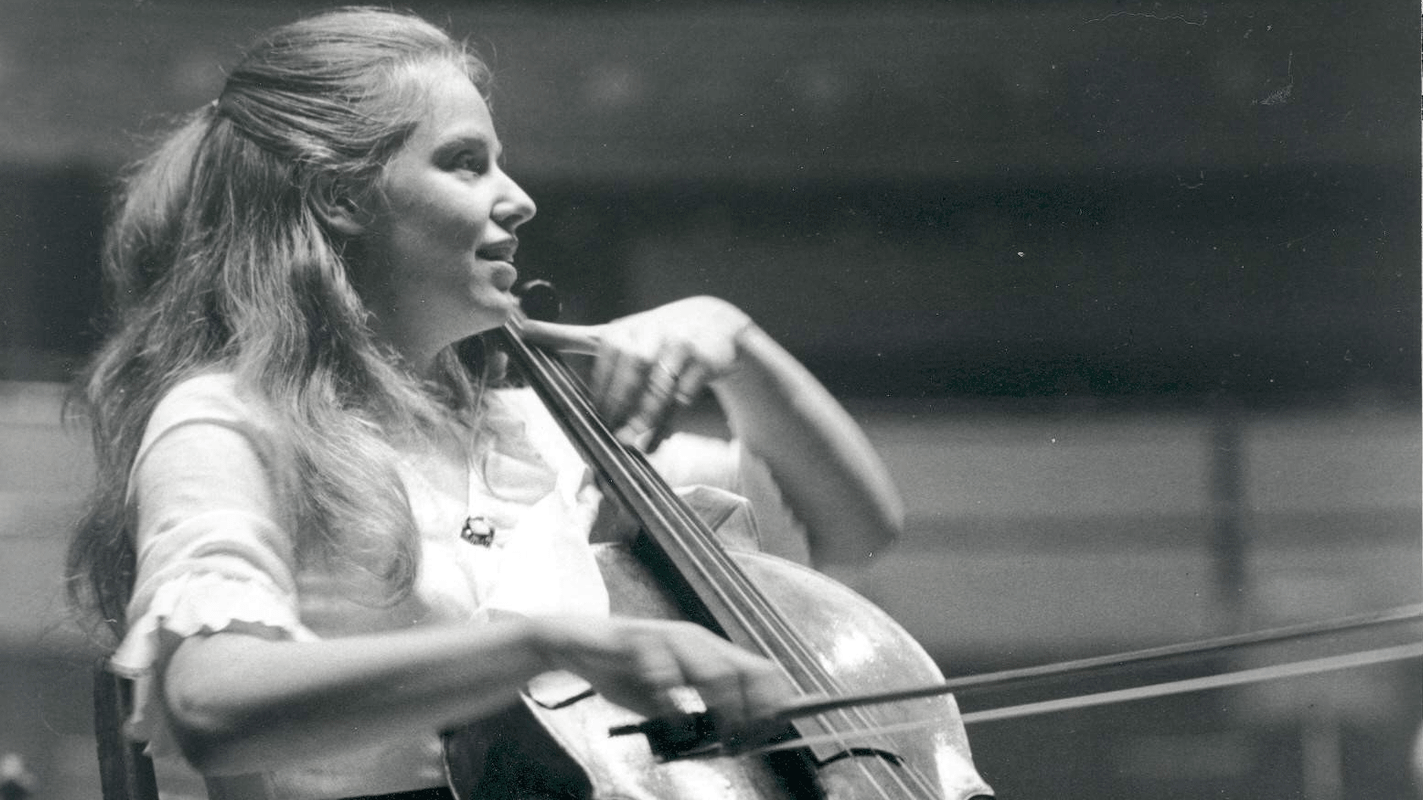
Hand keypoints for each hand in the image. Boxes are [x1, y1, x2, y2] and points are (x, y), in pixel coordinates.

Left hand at [516, 297, 754, 449]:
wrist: (713, 323)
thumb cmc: (653, 334)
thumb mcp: (614, 334)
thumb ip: (570, 336)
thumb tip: (523, 330)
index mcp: (625, 330)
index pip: (608, 357)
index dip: (601, 390)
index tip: (595, 417)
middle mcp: (653, 332)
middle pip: (634, 368)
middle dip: (622, 403)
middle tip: (612, 434)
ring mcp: (681, 344)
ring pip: (661, 385)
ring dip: (646, 417)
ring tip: (631, 443)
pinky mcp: (706, 360)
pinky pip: (686, 396)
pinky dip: (670, 422)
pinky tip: (658, 442)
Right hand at [532, 616, 792, 729]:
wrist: (581, 646)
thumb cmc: (627, 673)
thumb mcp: (669, 699)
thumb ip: (696, 716)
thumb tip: (730, 743)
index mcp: (709, 651)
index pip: (759, 669)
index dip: (772, 700)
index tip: (774, 731)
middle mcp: (696, 641)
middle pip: (743, 672)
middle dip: (750, 711)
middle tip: (742, 742)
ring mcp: (670, 639)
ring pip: (713, 671)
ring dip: (721, 708)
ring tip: (717, 735)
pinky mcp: (641, 642)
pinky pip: (666, 675)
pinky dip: (675, 706)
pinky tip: (673, 725)